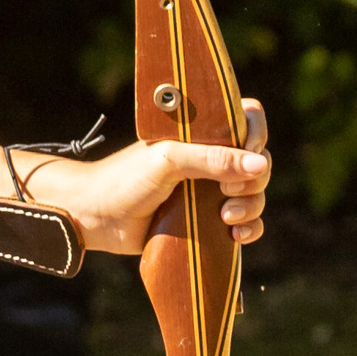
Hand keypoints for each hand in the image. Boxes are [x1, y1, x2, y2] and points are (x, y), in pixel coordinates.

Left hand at [41, 101, 273, 254]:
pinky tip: (235, 236)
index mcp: (203, 134)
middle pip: (258, 163)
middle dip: (253, 180)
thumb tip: (259, 165)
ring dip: (252, 207)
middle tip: (227, 193)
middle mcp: (211, 160)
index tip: (249, 153)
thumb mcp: (169, 161)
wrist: (97, 217)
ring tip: (227, 218)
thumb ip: (212, 159)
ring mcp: (210, 191)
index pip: (248, 120)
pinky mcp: (207, 221)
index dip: (256, 135)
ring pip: (254, 195)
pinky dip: (249, 229)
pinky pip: (245, 223)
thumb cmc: (126, 179)